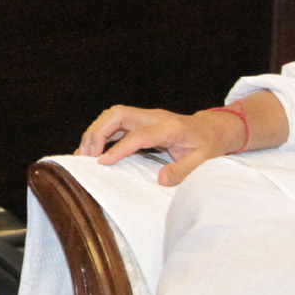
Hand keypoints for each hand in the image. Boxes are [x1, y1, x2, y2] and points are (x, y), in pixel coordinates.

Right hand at [75, 105, 245, 184]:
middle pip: (117, 114)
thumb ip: (182, 170)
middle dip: (97, 132)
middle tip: (86, 157)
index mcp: (169, 127)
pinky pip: (114, 123)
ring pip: (112, 116)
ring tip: (83, 155)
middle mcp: (153, 117)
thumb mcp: (202, 160)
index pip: (138, 135)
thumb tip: (161, 180)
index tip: (102, 163)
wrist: (211, 129)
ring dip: (95, 132)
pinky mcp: (139, 121)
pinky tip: (91, 151)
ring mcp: (145, 117)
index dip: (118, 148)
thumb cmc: (207, 145)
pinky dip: (100, 134)